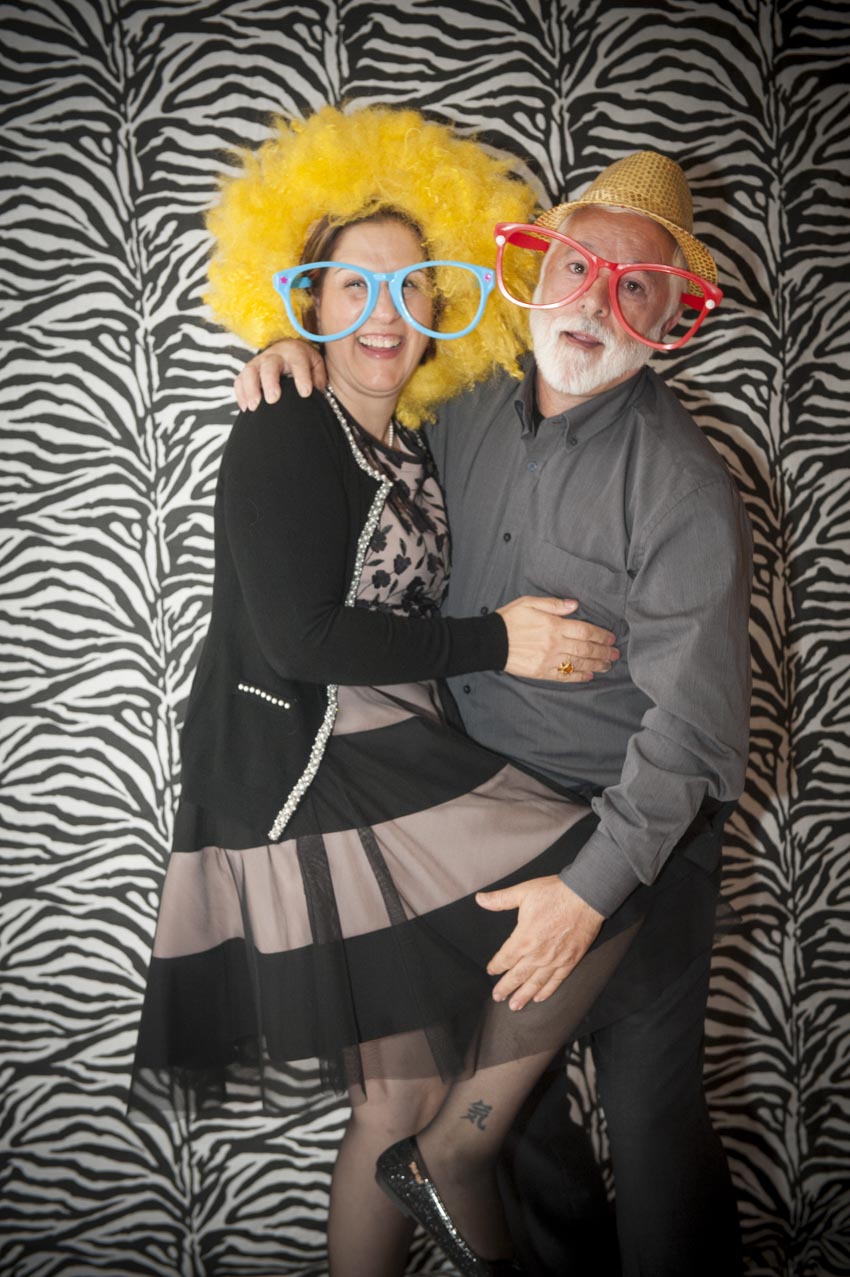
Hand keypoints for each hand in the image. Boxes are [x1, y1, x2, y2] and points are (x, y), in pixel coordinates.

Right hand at [234, 339, 326, 410]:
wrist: (288, 353)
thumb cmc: (305, 364)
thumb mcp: (317, 367)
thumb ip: (318, 381)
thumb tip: (316, 396)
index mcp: (295, 352)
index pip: (298, 363)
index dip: (302, 377)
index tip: (305, 393)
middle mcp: (275, 355)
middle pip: (269, 365)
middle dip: (270, 382)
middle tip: (272, 400)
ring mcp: (258, 362)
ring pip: (250, 372)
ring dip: (250, 389)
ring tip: (254, 407)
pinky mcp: (248, 372)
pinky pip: (239, 381)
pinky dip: (241, 394)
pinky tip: (246, 409)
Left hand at [477, 876, 603, 1009]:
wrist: (586, 896)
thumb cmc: (554, 893)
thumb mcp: (523, 892)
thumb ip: (500, 899)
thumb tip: (479, 899)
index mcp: (523, 939)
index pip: (505, 958)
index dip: (496, 966)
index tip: (491, 971)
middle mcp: (538, 954)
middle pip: (517, 976)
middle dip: (506, 987)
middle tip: (497, 997)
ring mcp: (555, 960)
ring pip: (536, 983)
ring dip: (524, 995)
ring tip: (514, 1006)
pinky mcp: (570, 961)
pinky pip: (556, 980)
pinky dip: (547, 991)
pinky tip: (539, 997)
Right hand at [497, 596, 617, 681]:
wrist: (490, 641)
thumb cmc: (509, 619)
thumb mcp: (529, 603)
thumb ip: (554, 604)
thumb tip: (575, 604)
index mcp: (554, 625)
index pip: (585, 631)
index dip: (600, 635)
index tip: (611, 638)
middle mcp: (554, 644)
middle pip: (586, 648)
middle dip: (603, 652)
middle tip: (615, 654)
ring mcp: (549, 660)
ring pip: (578, 663)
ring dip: (596, 664)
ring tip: (608, 665)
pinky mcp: (541, 672)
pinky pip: (564, 676)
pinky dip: (578, 677)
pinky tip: (589, 676)